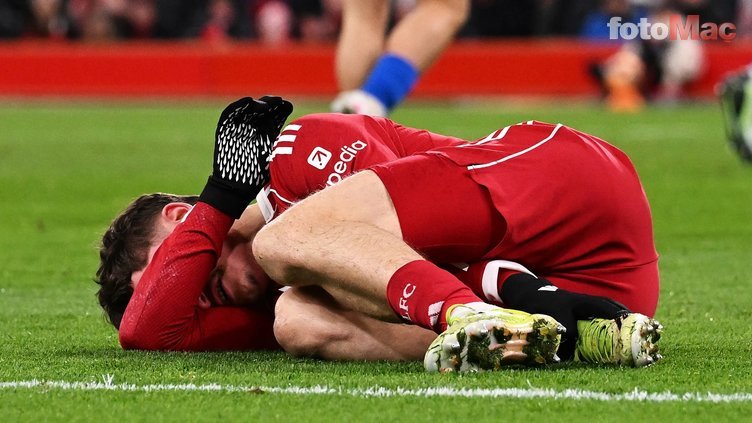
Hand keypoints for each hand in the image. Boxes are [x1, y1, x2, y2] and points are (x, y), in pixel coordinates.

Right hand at [200, 96, 292, 217]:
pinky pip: (230, 114)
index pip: (275, 117)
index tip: (288, 106)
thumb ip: (280, 147)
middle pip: (263, 110)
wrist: (234, 186)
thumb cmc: (256, 176)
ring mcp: (239, 127)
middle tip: (279, 101)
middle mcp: (253, 128)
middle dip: (271, 104)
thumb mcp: (272, 159)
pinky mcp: (225, 129)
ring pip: (248, 109)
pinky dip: (238, 106)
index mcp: (266, 133)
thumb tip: (299, 139)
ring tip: (266, 104)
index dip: (281, 110)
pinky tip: (248, 102)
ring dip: (257, 104)